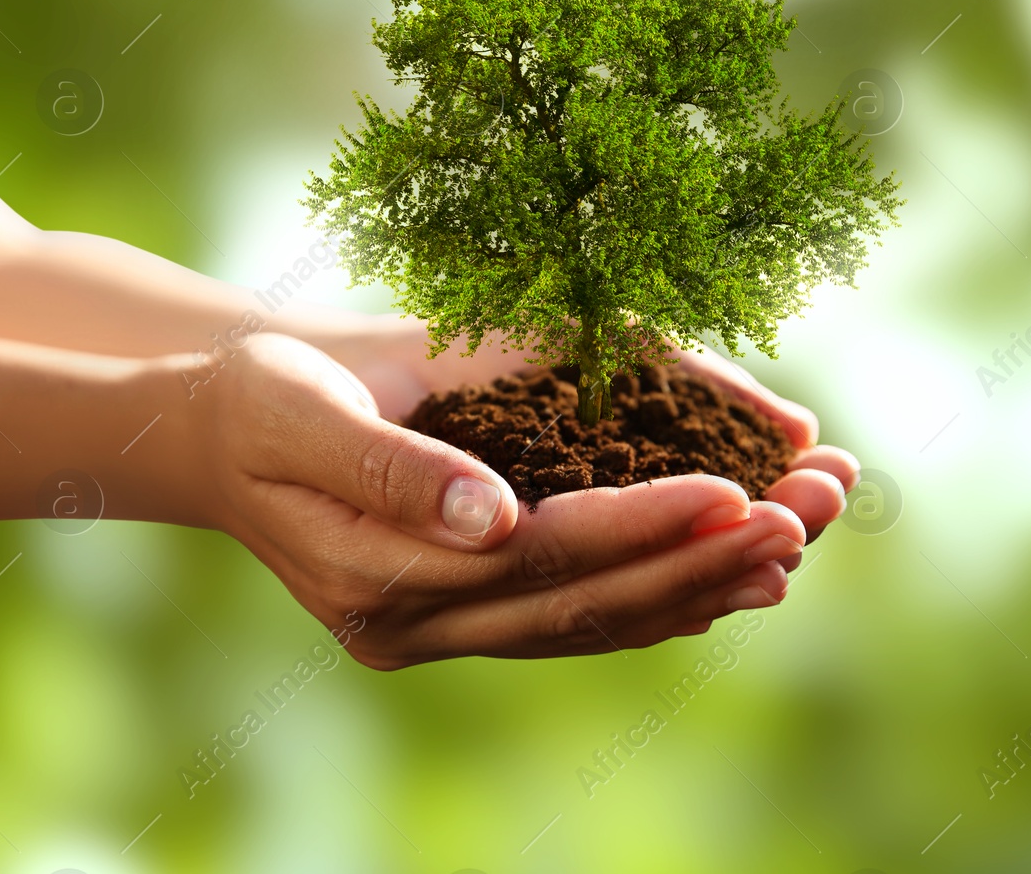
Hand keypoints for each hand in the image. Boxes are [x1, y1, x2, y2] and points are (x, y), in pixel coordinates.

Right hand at [201, 334, 810, 667]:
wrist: (221, 430)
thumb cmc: (262, 399)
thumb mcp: (302, 409)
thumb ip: (391, 467)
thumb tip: (496, 519)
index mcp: (373, 574)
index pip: (536, 555)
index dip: (639, 526)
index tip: (737, 490)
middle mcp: (413, 623)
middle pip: (584, 604)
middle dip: (704, 559)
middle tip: (809, 515)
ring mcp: (439, 630)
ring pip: (592, 622)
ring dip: (703, 584)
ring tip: (801, 543)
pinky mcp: (463, 615)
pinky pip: (575, 620)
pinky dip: (658, 600)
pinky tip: (731, 581)